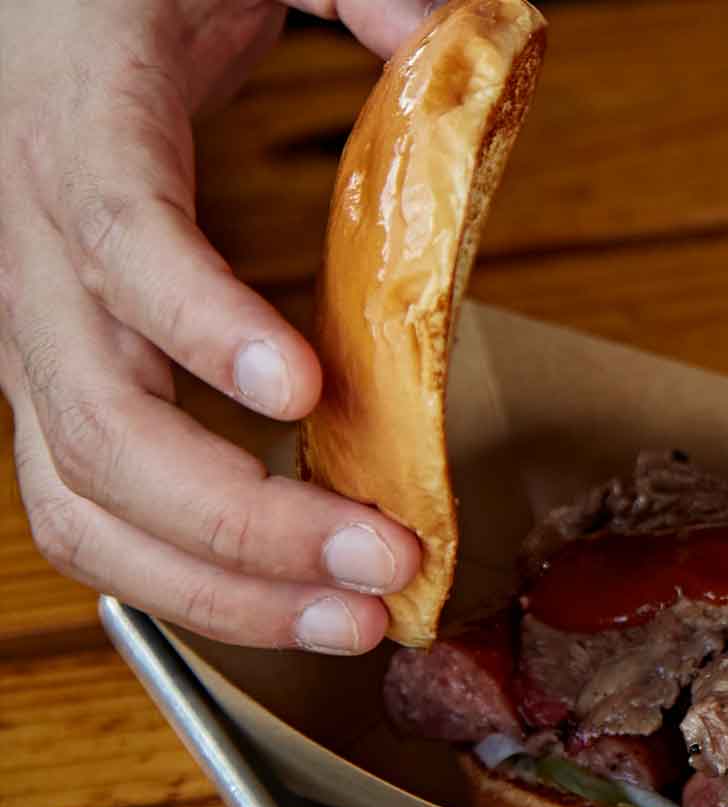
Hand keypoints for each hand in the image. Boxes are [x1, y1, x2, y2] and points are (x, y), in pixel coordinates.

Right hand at [0, 0, 431, 652]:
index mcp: (78, 122)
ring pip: (78, 496)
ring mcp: (34, 331)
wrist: (38, 10)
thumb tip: (480, 34)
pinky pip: (90, 506)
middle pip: (98, 418)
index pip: (115, 232)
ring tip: (356, 620)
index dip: (196, 320)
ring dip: (218, 582)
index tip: (303, 393)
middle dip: (242, 515)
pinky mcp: (62, 380)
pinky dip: (188, 574)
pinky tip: (295, 599)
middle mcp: (32, 245)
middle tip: (388, 560)